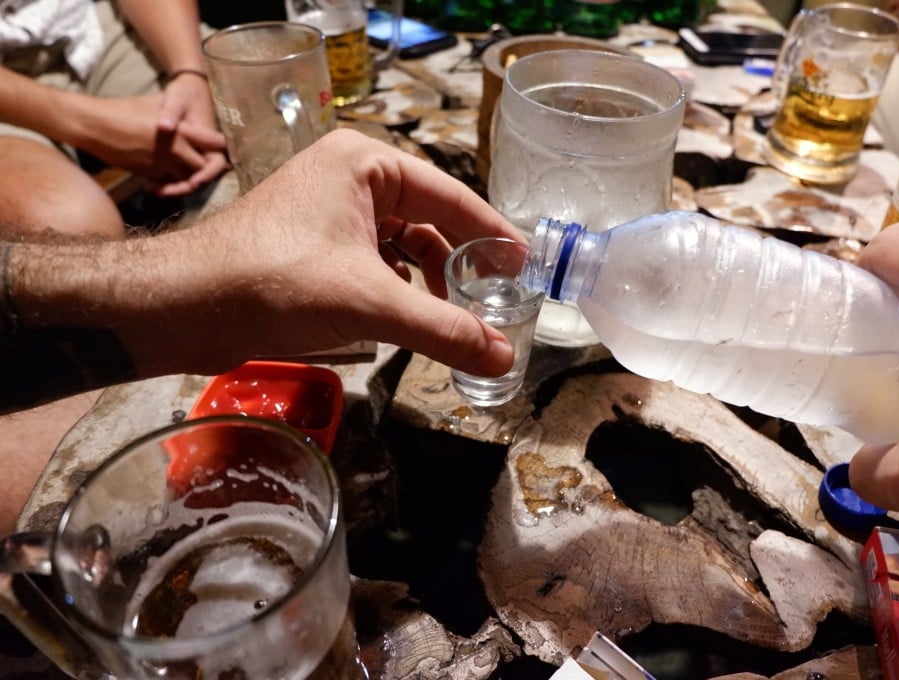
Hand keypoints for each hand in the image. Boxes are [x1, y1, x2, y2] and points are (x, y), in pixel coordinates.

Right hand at [70, 89, 224, 193]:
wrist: (95, 125)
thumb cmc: (125, 110)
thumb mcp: (156, 104)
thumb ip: (177, 113)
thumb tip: (193, 113)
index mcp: (180, 130)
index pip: (214, 143)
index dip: (220, 145)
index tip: (221, 146)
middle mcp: (174, 150)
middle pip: (204, 167)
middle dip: (207, 167)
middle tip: (208, 164)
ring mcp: (161, 164)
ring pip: (187, 179)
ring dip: (190, 178)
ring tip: (191, 174)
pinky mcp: (148, 174)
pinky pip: (167, 183)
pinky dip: (170, 182)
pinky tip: (167, 177)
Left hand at [121, 129, 521, 378]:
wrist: (184, 307)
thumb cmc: (273, 282)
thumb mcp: (370, 303)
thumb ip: (442, 328)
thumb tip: (501, 358)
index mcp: (365, 164)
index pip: (451, 198)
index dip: (492, 235)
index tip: (526, 268)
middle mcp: (350, 179)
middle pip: (429, 222)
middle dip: (460, 266)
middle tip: (495, 302)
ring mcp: (330, 213)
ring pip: (402, 247)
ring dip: (429, 284)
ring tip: (455, 320)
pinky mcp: (315, 246)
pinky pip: (375, 264)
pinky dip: (398, 291)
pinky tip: (409, 320)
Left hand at [150, 73, 228, 196]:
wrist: (186, 89)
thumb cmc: (184, 92)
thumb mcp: (177, 98)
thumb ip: (170, 112)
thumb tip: (164, 127)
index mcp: (208, 138)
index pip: (216, 163)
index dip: (206, 174)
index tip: (193, 182)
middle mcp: (204, 149)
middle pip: (200, 176)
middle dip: (183, 187)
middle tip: (162, 192)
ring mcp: (194, 153)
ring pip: (188, 177)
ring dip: (173, 185)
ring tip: (151, 188)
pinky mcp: (184, 154)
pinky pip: (179, 172)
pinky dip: (166, 178)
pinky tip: (148, 181)